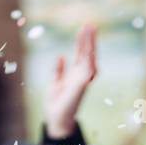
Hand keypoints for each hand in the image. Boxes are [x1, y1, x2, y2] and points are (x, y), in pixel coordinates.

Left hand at [43, 23, 96, 139]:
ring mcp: (82, 81)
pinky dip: (89, 60)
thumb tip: (60, 55)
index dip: (81, 41)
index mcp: (74, 75)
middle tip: (90, 23)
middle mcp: (81, 76)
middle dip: (88, 39)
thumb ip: (58, 70)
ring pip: (89, 59)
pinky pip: (88, 70)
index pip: (80, 54)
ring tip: (90, 30)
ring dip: (90, 45)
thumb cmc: (56, 105)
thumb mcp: (54, 83)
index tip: (83, 28)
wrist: (55, 120)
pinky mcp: (81, 86)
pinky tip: (90, 49)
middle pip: (86, 54)